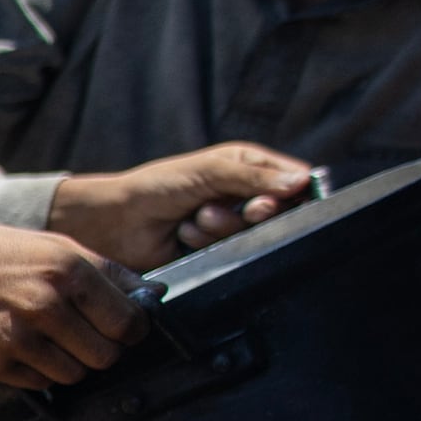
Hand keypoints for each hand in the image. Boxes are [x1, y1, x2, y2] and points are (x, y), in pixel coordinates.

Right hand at [0, 223, 144, 387]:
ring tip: (52, 342)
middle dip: (103, 350)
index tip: (122, 329)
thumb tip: (152, 295)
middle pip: (106, 355)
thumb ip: (105, 271)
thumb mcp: (54, 246)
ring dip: (72, 363)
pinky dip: (40, 372)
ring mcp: (22, 338)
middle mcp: (48, 306)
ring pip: (76, 374)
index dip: (132, 329)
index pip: (128, 321)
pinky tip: (25, 347)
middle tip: (87, 337)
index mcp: (69, 272)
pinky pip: (41, 382)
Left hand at [48, 140, 312, 264]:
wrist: (118, 221)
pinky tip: (184, 235)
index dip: (293, 193)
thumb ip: (255, 177)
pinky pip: (232, 253)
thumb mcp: (210, 172)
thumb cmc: (159, 185)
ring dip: (222, 227)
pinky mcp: (217, 251)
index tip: (272, 202)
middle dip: (254, 212)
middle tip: (234, 210)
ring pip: (254, 235)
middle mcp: (244, 195)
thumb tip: (302, 182)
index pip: (294, 180)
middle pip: (280, 211)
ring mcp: (231, 225)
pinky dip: (208, 243)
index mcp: (248, 166)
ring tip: (194, 218)